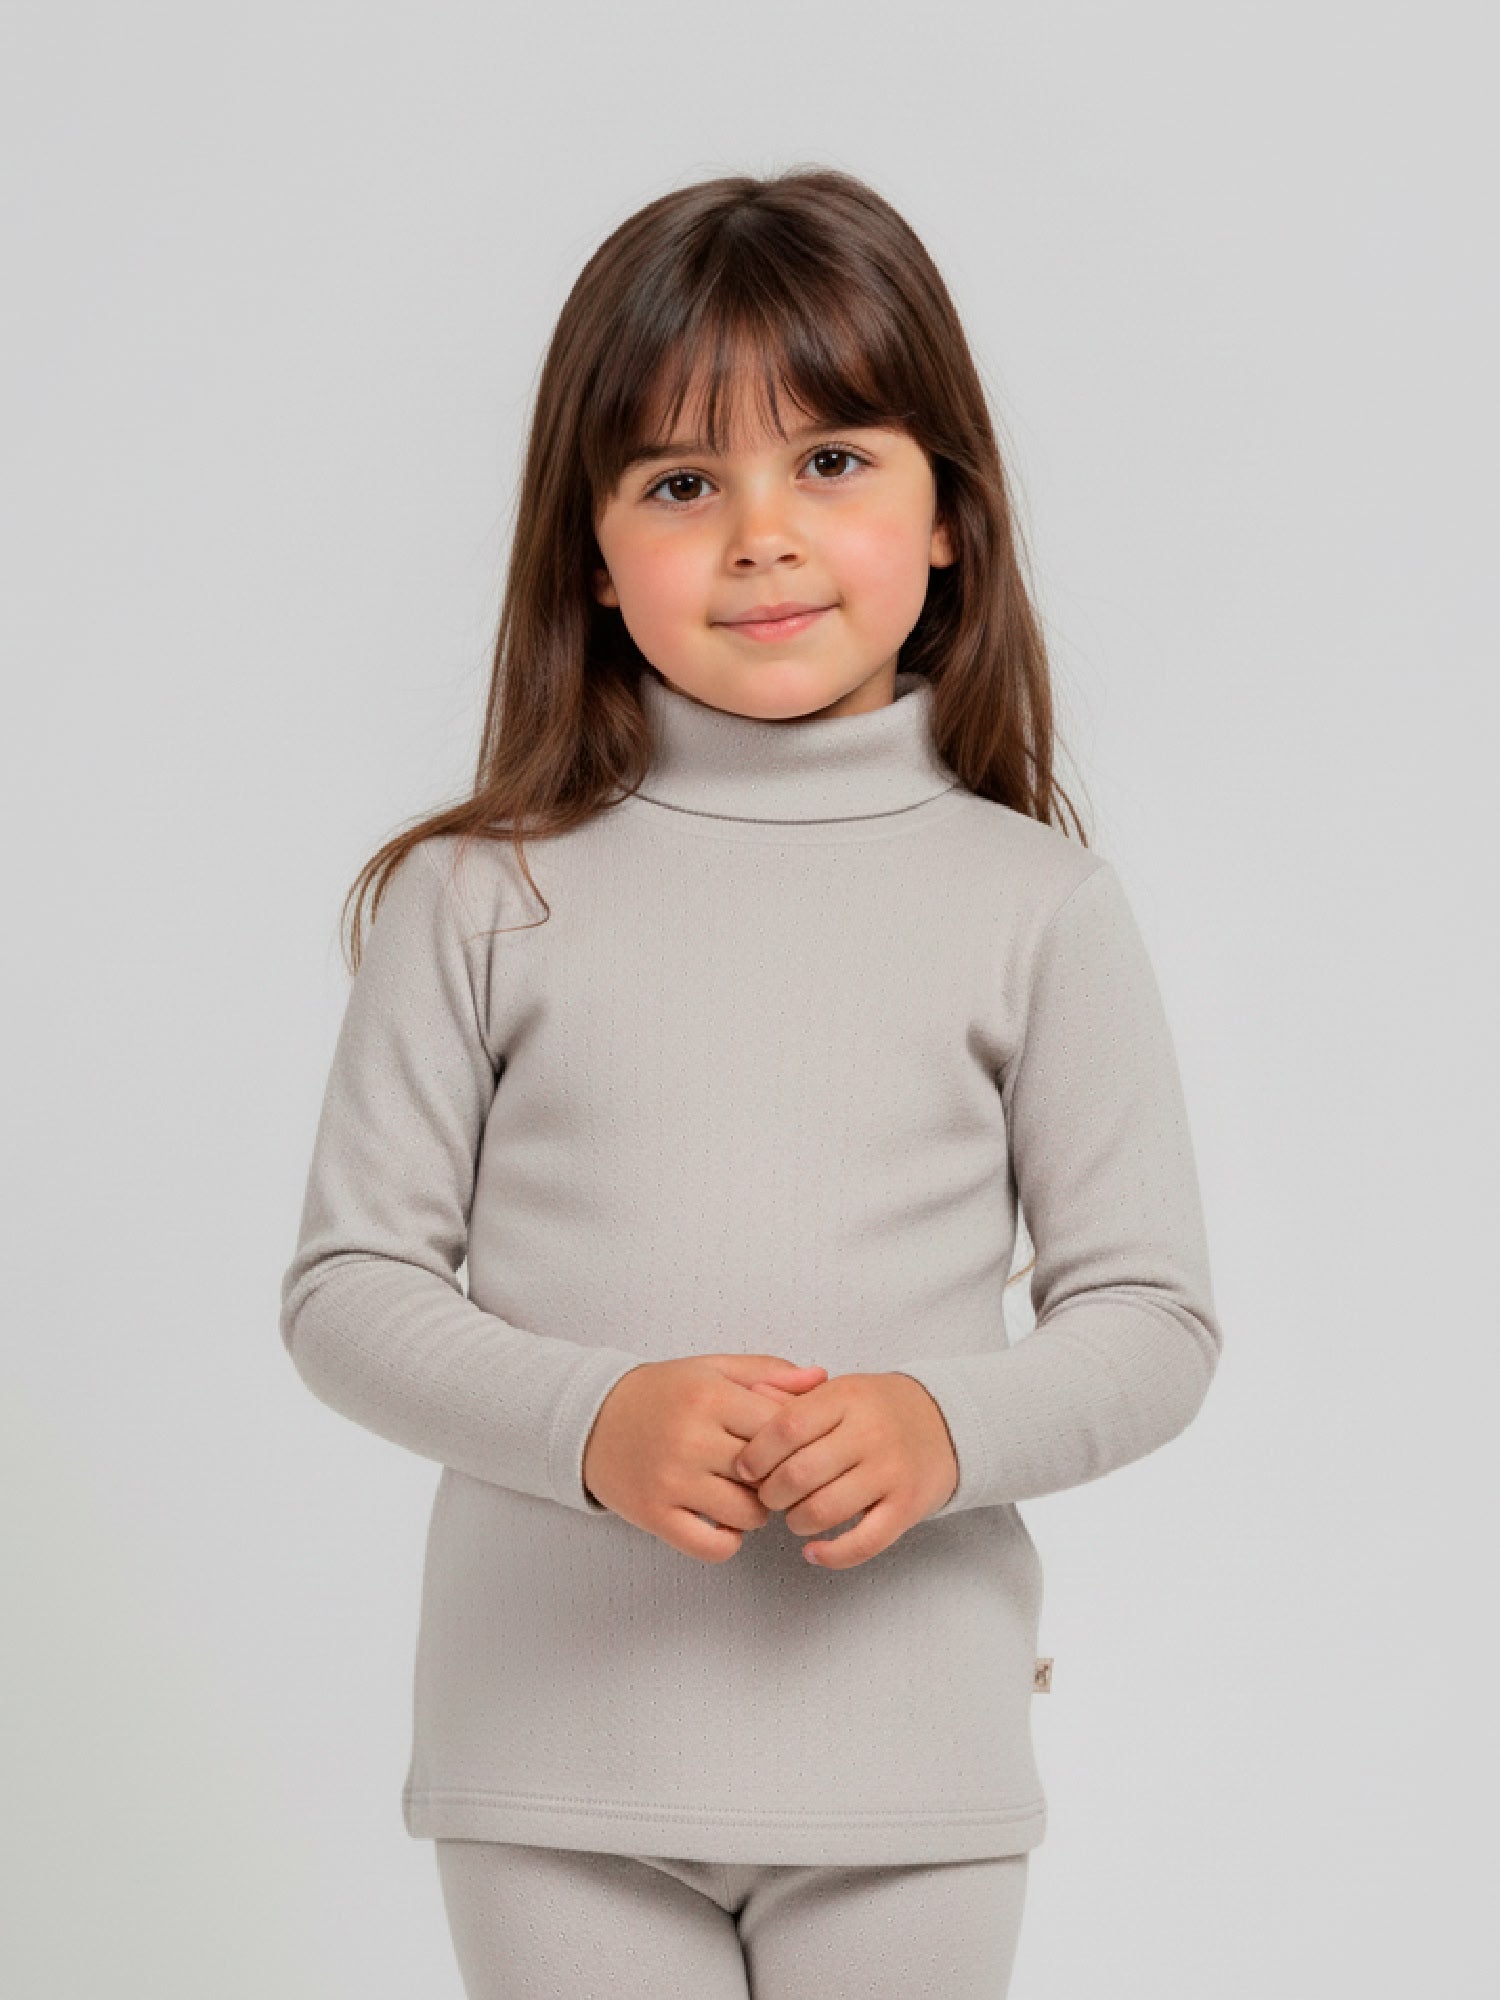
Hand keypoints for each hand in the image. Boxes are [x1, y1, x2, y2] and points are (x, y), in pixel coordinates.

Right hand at [582, 1354, 828, 1562]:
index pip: (781, 1427)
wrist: (591, 1419)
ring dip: (756, 1511)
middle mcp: (691, 1438)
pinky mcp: (655, 1514)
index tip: (788, 1445)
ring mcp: (671, 1480)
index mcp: (709, 1397)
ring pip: (749, 1513)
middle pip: (769, 1474)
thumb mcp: (712, 1370)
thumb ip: (768, 1373)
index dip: (794, 1441)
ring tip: (743, 1495)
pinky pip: (713, 1546)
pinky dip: (727, 1541)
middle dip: (778, 1478)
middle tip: (770, 1475)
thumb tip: (820, 1379)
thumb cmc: (661, 1394)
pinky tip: (721, 1522)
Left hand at [731, 1371, 958, 1569]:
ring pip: (826, 1510)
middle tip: (768, 1497)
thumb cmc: (875, 1410)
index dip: (757, 1453)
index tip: (744, 1468)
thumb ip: (790, 1398)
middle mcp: (870, 1433)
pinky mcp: (906, 1507)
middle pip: (800, 1472)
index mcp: (846, 1397)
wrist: (943, 1423)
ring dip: (797, 1522)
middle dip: (771, 1493)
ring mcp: (890, 1472)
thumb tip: (744, 1406)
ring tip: (794, 1517)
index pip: (787, 1426)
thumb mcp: (836, 1391)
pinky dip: (832, 1554)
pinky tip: (814, 1551)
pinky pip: (863, 1542)